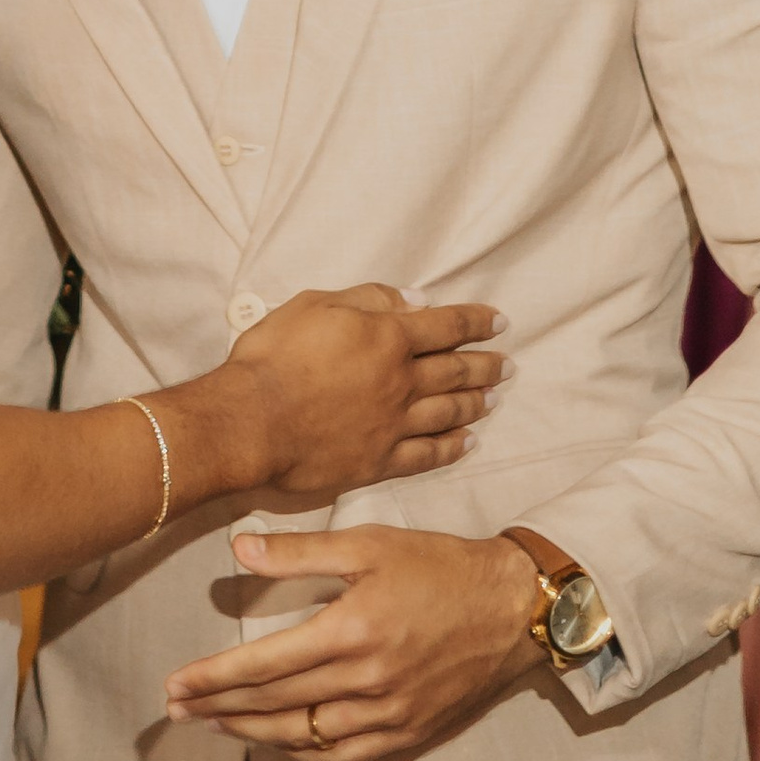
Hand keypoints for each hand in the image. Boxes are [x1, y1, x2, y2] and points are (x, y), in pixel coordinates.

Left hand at [165, 525, 543, 760]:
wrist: (513, 608)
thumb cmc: (439, 566)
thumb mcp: (370, 543)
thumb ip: (300, 552)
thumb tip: (238, 550)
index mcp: (350, 632)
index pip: (263, 665)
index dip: (213, 678)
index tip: (174, 685)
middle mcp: (366, 681)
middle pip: (274, 705)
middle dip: (218, 707)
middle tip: (176, 709)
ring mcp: (388, 714)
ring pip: (303, 737)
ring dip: (251, 733)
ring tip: (214, 725)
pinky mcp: (408, 733)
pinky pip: (343, 756)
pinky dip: (302, 754)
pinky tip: (276, 743)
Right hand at [211, 283, 504, 508]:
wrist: (250, 422)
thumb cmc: (274, 357)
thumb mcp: (315, 305)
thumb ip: (367, 299)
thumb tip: (411, 299)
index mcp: (388, 338)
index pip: (446, 325)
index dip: (476, 321)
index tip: (499, 322)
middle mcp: (401, 382)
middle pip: (456, 371)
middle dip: (486, 365)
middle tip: (508, 365)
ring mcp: (393, 425)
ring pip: (448, 412)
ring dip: (476, 403)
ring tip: (494, 398)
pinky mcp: (379, 461)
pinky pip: (427, 455)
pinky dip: (451, 448)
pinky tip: (467, 444)